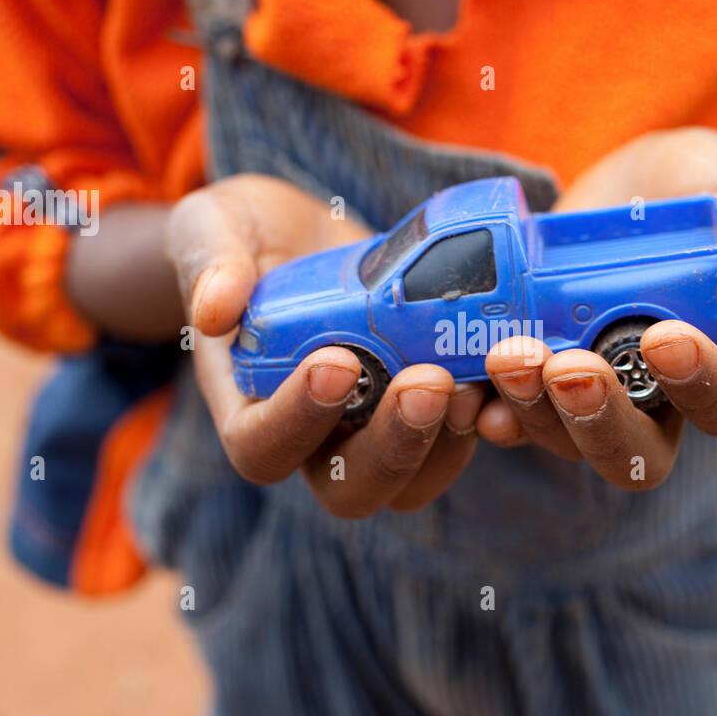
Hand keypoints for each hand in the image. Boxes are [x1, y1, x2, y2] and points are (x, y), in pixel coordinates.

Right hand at [167, 175, 485, 517]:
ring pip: (413, 478)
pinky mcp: (427, 409)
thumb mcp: (214, 228)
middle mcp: (315, 438)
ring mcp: (376, 430)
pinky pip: (460, 440)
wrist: (309, 233)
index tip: (335, 362)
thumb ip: (210, 262)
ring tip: (469, 379)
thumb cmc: (249, 236)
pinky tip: (505, 373)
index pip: (263, 448)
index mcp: (249, 408)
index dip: (299, 420)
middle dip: (394, 445)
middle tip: (426, 381)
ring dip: (446, 440)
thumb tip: (215, 309)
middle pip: (350, 486)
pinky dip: (485, 416)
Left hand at [475, 128, 716, 489]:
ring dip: (534, 409)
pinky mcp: (539, 378)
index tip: (665, 337)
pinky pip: (512, 415)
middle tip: (568, 365)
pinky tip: (466, 389)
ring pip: (567, 438)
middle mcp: (658, 400)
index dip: (699, 385)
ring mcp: (593, 396)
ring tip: (508, 355)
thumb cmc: (711, 191)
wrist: (639, 186)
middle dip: (599, 416)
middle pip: (637, 451)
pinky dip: (488, 408)